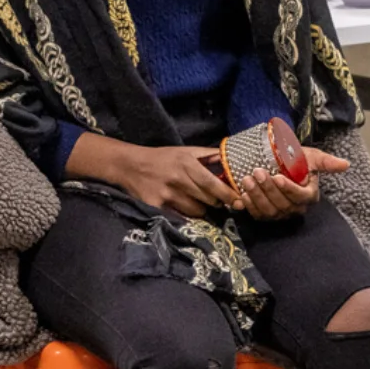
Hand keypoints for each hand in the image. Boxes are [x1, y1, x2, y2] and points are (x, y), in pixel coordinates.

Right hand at [67, 135, 236, 218]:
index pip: (214, 184)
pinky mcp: (157, 207)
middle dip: (216, 203)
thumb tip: (231, 158)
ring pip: (197, 211)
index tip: (238, 201)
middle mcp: (178, 180)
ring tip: (196, 202)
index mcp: (187, 164)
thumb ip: (209, 155)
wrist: (130, 165)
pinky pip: (181, 217)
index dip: (228, 195)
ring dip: (201, 209)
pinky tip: (184, 208)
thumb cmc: (163, 158)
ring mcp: (167, 195)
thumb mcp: (186, 151)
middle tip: (217, 201)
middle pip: (208, 200)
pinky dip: (186, 215)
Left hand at [207, 146, 347, 222]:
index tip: (277, 177)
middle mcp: (296, 208)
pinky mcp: (266, 216)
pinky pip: (258, 215)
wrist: (278, 165)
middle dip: (268, 189)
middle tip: (257, 173)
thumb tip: (346, 165)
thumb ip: (326, 162)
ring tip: (247, 180)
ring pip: (270, 211)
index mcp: (309, 195)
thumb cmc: (296, 161)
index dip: (289, 189)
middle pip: (283, 205)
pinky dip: (250, 206)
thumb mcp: (311, 157)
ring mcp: (281, 214)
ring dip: (257, 196)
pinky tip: (243, 194)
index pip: (301, 197)